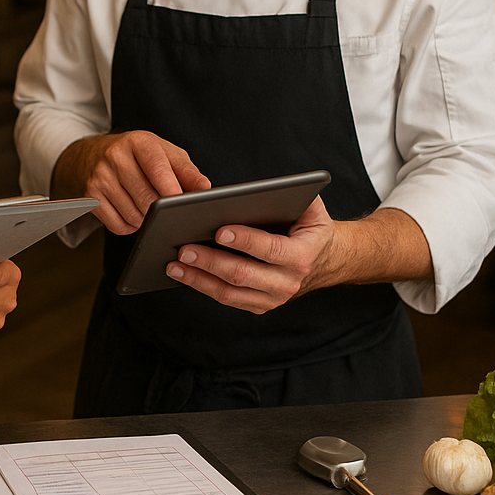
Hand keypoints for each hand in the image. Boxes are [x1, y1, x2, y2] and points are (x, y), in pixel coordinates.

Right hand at [54, 131, 209, 234]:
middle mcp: (115, 157)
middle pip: (146, 198)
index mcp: (138, 142)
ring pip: (134, 216)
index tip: (182, 205)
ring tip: (145, 206)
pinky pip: (118, 226)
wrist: (91, 154)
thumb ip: (186, 170)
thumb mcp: (163, 152)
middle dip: (161, 211)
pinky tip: (130, 211)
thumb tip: (204, 189)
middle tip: (166, 210)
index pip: (157, 169)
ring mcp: (100, 177)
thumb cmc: (135, 155)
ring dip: (146, 220)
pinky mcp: (90, 197)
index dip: (172, 190)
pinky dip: (130, 226)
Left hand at [164, 194, 336, 313]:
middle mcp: (287, 283)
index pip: (270, 250)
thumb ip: (297, 196)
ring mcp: (271, 298)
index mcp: (300, 256)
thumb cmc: (307, 227)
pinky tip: (182, 273)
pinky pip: (226, 298)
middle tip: (184, 248)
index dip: (245, 241)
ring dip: (198, 279)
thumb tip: (275, 188)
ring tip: (174, 264)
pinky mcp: (257, 305)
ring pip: (229, 292)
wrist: (320, 259)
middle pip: (243, 275)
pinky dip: (201, 286)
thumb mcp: (311, 208)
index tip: (219, 231)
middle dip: (211, 261)